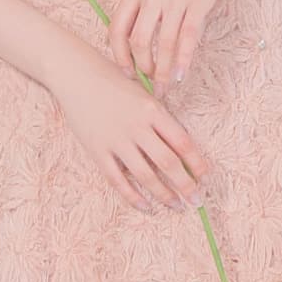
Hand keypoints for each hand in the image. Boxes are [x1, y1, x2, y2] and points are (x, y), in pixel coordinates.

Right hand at [53, 49, 212, 214]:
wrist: (76, 75)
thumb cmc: (113, 81)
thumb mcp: (143, 93)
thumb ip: (159, 118)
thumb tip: (181, 151)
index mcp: (152, 110)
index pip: (182, 142)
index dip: (196, 163)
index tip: (205, 177)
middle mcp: (137, 127)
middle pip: (167, 162)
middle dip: (185, 185)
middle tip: (196, 200)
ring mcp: (116, 140)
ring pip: (145, 175)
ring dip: (164, 194)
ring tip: (177, 205)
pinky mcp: (98, 151)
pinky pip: (117, 180)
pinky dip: (133, 196)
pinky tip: (147, 206)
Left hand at [106, 0, 235, 86]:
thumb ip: (139, 5)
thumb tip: (132, 43)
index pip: (117, 28)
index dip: (120, 55)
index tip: (127, 71)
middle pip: (140, 41)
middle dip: (144, 67)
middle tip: (150, 80)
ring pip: (165, 43)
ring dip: (165, 70)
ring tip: (166, 85)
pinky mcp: (198, 2)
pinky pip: (188, 37)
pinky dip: (184, 59)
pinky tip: (182, 74)